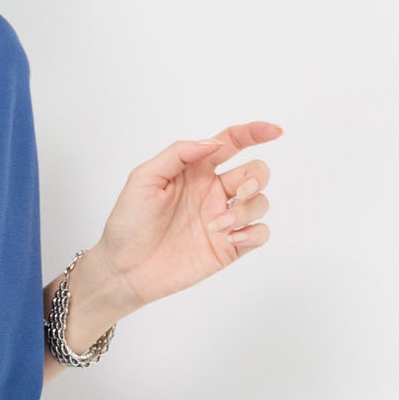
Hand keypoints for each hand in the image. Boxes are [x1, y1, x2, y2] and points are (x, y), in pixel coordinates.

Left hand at [91, 120, 283, 312]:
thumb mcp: (144, 179)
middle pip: (255, 172)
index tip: (274, 131)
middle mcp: (214, 191)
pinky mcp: (228, 247)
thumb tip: (213, 143)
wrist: (124, 268)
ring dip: (247, 210)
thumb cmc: (129, 222)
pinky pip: (260, 233)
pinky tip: (231, 238)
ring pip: (261, 202)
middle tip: (239, 192)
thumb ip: (178, 154)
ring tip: (216, 226)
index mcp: (196, 170)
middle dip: (256, 178)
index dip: (255, 133)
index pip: (231, 143)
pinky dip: (254, 232)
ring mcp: (223, 219)